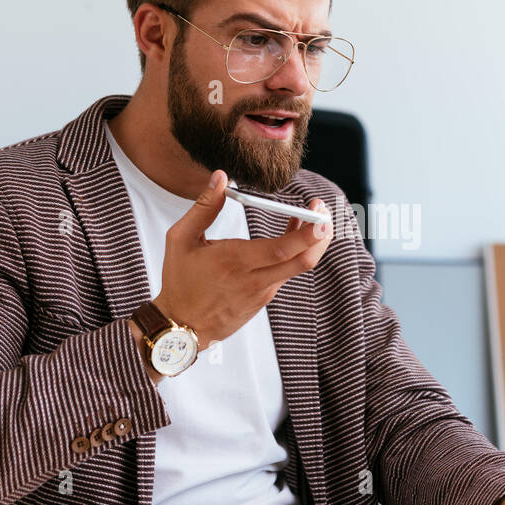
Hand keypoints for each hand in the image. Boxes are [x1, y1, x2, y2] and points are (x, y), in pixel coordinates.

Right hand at [153, 169, 332, 347]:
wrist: (180, 327)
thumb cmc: (179, 281)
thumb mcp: (181, 239)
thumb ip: (204, 207)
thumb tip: (221, 177)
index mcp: (234, 262)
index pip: (282, 250)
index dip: (307, 234)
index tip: (320, 215)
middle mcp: (254, 280)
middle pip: (303, 261)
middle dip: (322, 235)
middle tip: (324, 212)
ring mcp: (262, 292)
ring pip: (297, 267)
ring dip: (310, 242)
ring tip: (309, 216)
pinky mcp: (263, 298)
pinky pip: (286, 273)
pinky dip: (295, 253)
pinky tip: (292, 236)